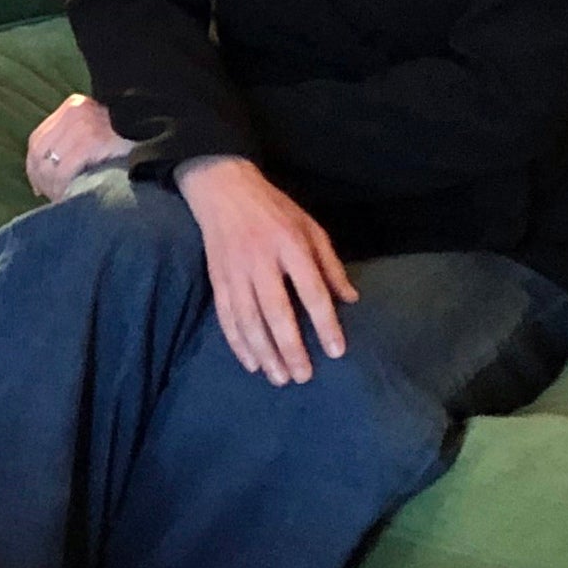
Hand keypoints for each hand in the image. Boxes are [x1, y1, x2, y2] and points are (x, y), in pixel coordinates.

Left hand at [24, 94, 132, 202]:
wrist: (169, 135)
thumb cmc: (136, 139)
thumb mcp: (102, 128)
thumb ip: (78, 139)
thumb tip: (52, 165)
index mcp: (74, 105)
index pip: (39, 138)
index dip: (35, 165)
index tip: (39, 185)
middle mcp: (74, 111)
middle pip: (40, 151)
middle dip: (41, 178)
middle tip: (50, 197)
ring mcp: (83, 125)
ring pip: (50, 163)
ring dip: (52, 187)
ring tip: (64, 200)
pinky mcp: (92, 141)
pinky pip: (65, 169)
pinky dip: (63, 187)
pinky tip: (71, 197)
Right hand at [175, 154, 354, 385]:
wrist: (222, 189)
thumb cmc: (274, 210)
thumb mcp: (311, 228)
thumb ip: (330, 265)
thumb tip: (351, 300)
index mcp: (291, 246)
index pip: (311, 291)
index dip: (325, 323)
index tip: (336, 351)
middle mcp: (261, 262)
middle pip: (276, 311)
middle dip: (290, 347)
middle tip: (303, 376)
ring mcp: (235, 272)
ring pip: (248, 319)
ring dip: (263, 351)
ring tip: (278, 377)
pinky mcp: (217, 278)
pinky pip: (226, 315)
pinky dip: (237, 342)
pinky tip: (250, 362)